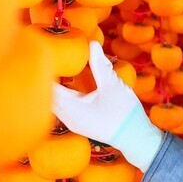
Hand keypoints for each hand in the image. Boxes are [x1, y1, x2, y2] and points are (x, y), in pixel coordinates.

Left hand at [52, 41, 164, 172]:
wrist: (136, 138)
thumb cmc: (124, 113)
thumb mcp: (112, 85)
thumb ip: (100, 65)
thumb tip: (92, 43)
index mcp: (72, 108)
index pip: (48, 87)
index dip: (46, 71)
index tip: (48, 56)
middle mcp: (67, 117)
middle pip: (48, 96)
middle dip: (48, 78)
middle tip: (51, 59)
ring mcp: (72, 123)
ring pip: (54, 103)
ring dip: (54, 87)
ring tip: (58, 70)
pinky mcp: (79, 124)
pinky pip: (62, 108)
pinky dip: (61, 95)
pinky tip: (68, 84)